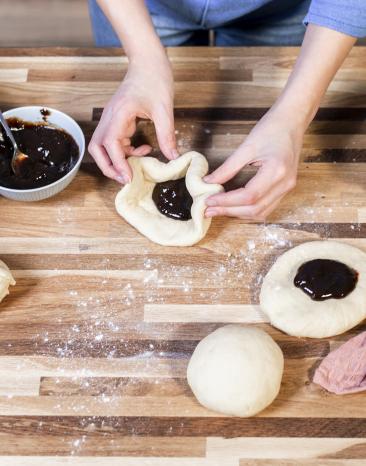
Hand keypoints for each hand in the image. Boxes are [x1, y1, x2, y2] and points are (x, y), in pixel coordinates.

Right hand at [88, 52, 177, 182]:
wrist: (148, 60)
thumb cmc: (155, 78)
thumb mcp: (164, 109)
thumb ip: (167, 135)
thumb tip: (173, 157)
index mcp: (119, 113)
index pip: (110, 144)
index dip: (118, 164)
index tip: (128, 177)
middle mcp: (110, 117)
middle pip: (97, 149)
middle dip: (108, 167)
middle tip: (125, 179)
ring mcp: (111, 118)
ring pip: (103, 146)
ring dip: (115, 161)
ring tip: (133, 169)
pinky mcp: (117, 119)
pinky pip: (114, 141)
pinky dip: (125, 151)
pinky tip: (143, 150)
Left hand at [204, 108, 302, 219]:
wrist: (292, 120)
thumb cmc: (272, 128)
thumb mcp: (247, 146)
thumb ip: (227, 167)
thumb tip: (209, 182)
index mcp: (276, 171)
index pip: (249, 196)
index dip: (227, 201)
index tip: (209, 200)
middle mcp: (285, 184)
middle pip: (255, 208)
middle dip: (229, 211)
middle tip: (209, 210)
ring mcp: (287, 188)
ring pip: (261, 212)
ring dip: (238, 214)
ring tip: (218, 209)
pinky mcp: (285, 188)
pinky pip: (266, 207)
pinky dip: (248, 210)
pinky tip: (234, 206)